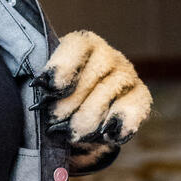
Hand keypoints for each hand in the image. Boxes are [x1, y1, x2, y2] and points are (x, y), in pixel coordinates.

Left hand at [31, 30, 152, 145]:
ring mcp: (127, 76)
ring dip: (85, 124)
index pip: (77, 46)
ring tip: (72, 134)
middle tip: (52, 123)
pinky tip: (106, 135)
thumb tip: (39, 85)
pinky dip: (119, 127)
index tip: (45, 87)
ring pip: (104, 101)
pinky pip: (134, 111)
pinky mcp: (141, 97)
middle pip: (88, 81)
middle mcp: (109, 56)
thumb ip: (43, 84)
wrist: (80, 115)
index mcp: (83, 45)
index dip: (62, 67)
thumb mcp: (46, 87)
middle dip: (66, 108)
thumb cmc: (57, 97)